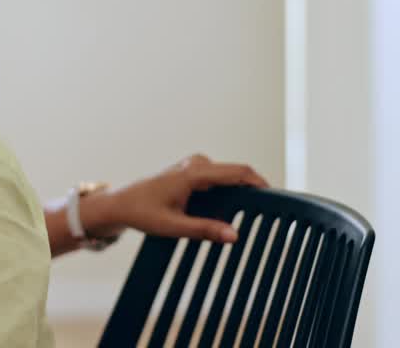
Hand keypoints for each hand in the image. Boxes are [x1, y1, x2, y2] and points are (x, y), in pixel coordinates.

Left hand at [86, 154, 267, 243]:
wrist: (121, 204)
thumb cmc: (143, 212)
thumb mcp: (174, 226)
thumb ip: (205, 230)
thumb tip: (234, 236)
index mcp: (194, 173)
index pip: (238, 171)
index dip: (261, 182)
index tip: (278, 197)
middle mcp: (197, 164)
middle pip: (237, 173)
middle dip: (253, 190)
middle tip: (267, 213)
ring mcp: (195, 166)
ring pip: (228, 177)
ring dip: (240, 192)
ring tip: (249, 214)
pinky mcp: (192, 172)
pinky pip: (220, 179)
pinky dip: (229, 192)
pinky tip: (230, 210)